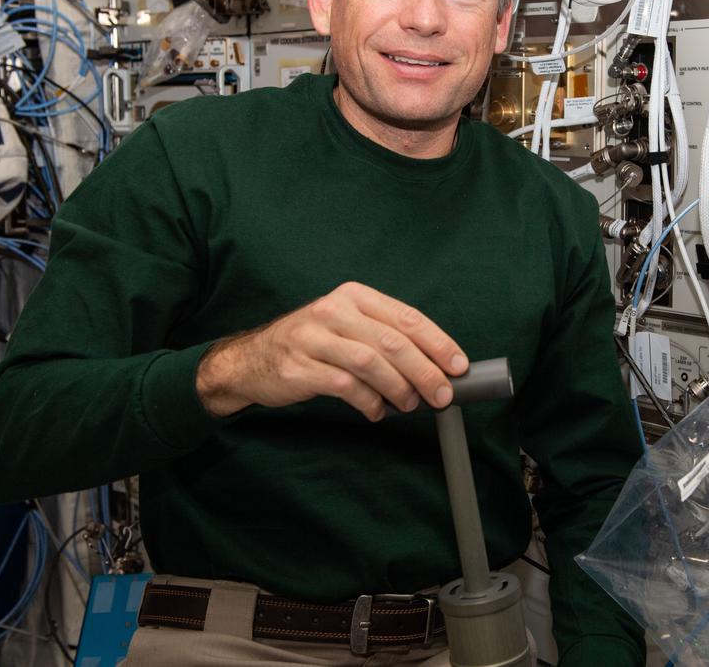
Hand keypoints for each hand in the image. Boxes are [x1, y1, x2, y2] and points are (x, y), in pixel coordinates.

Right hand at [195, 282, 467, 420]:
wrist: (250, 360)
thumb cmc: (311, 345)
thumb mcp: (346, 327)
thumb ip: (384, 338)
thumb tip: (434, 366)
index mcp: (353, 297)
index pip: (405, 317)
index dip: (437, 342)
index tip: (458, 365)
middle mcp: (334, 311)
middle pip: (392, 341)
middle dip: (425, 371)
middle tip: (442, 394)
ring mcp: (314, 337)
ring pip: (370, 362)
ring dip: (398, 388)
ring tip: (409, 405)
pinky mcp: (299, 366)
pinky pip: (345, 386)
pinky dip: (369, 402)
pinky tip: (376, 412)